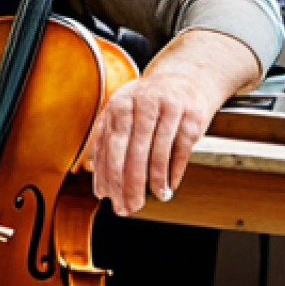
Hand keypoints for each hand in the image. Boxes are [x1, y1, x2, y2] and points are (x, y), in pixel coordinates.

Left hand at [90, 30, 259, 215]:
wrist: (186, 78)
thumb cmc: (147, 102)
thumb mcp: (122, 110)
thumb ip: (106, 136)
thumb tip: (92, 170)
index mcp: (120, 105)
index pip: (109, 146)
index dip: (107, 174)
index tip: (106, 197)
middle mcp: (142, 105)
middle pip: (132, 151)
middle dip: (128, 184)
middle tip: (128, 207)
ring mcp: (169, 110)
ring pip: (158, 152)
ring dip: (155, 181)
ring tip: (153, 198)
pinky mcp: (192, 117)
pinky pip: (181, 150)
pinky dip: (174, 171)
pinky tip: (169, 186)